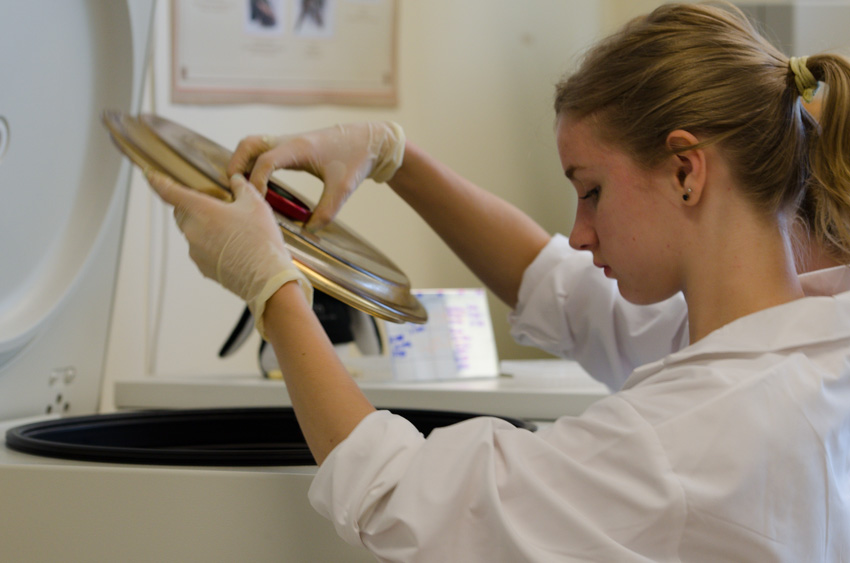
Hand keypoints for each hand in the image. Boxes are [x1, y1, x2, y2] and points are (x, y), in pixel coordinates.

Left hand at [145, 170, 312, 337]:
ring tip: (232, 231)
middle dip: (193, 206)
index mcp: (201, 210)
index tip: (149, 175)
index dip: (157, 181)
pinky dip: (211, 245)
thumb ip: (242, 187)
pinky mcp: (202, 266)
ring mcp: (195, 250)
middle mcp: (192, 230)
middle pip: (182, 212)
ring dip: (204, 227)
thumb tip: (236, 180)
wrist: (266, 278)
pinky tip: (234, 248)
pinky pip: (201, 249)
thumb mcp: (256, 204)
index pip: (169, 192)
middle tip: (217, 206)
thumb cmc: (261, 239)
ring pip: (192, 231)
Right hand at [227, 122, 404, 230]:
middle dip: (237, 164)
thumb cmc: (356, 159)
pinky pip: (264, 149)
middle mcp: (289, 141)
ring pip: (254, 144)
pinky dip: (254, 162)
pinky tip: (259, 183)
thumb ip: (326, 211)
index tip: (257, 201)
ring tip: (242, 186)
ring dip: (242, 161)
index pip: (265, 161)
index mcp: (299, 148)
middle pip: (249, 144)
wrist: (369, 141)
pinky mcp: (292, 147)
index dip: (256, 181)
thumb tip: (308, 231)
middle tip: (234, 188)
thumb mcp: (343, 189)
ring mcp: (289, 142)